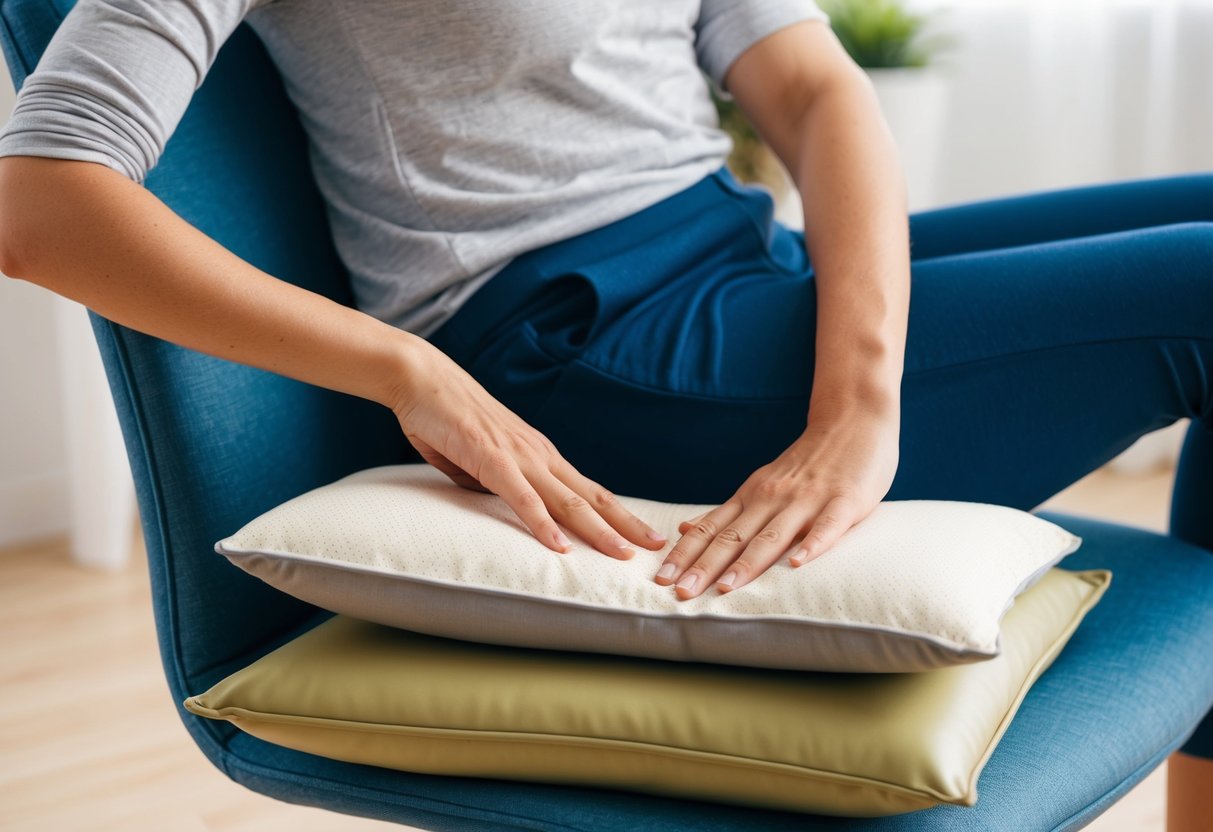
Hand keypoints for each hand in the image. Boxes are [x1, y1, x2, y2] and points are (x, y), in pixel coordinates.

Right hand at [390, 339, 667, 558]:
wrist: (422, 379)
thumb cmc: (446, 419)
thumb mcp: (478, 461)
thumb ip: (495, 484)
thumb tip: (502, 504)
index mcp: (539, 455)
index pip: (587, 490)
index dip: (617, 514)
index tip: (642, 535)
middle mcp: (538, 455)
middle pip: (592, 496)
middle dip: (626, 525)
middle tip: (658, 548)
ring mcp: (518, 456)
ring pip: (567, 501)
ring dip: (597, 531)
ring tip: (622, 555)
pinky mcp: (491, 459)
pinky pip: (522, 499)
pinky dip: (542, 525)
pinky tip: (559, 547)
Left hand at [654, 404, 899, 599]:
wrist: (853, 419)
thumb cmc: (807, 462)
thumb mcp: (761, 483)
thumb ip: (729, 511)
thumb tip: (684, 530)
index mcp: (751, 496)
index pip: (710, 530)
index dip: (685, 556)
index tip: (661, 579)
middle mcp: (772, 498)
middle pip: (732, 537)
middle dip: (704, 567)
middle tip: (680, 593)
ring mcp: (807, 500)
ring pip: (772, 536)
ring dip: (747, 564)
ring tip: (724, 588)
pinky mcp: (844, 502)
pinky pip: (826, 527)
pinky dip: (811, 546)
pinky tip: (797, 565)